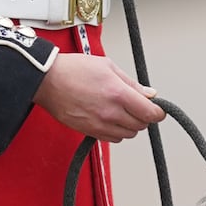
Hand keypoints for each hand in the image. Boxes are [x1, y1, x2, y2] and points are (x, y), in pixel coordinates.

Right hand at [34, 52, 164, 141]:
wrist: (47, 81)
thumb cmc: (73, 70)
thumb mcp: (108, 67)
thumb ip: (132, 83)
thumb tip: (150, 94)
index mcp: (118, 94)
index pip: (150, 113)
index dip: (158, 112)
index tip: (158, 109)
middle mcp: (110, 113)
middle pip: (141, 126)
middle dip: (144, 117)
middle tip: (138, 106)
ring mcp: (99, 124)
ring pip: (128, 134)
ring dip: (130, 125)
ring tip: (122, 111)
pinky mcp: (89, 132)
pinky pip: (113, 139)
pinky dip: (117, 131)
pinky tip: (110, 118)